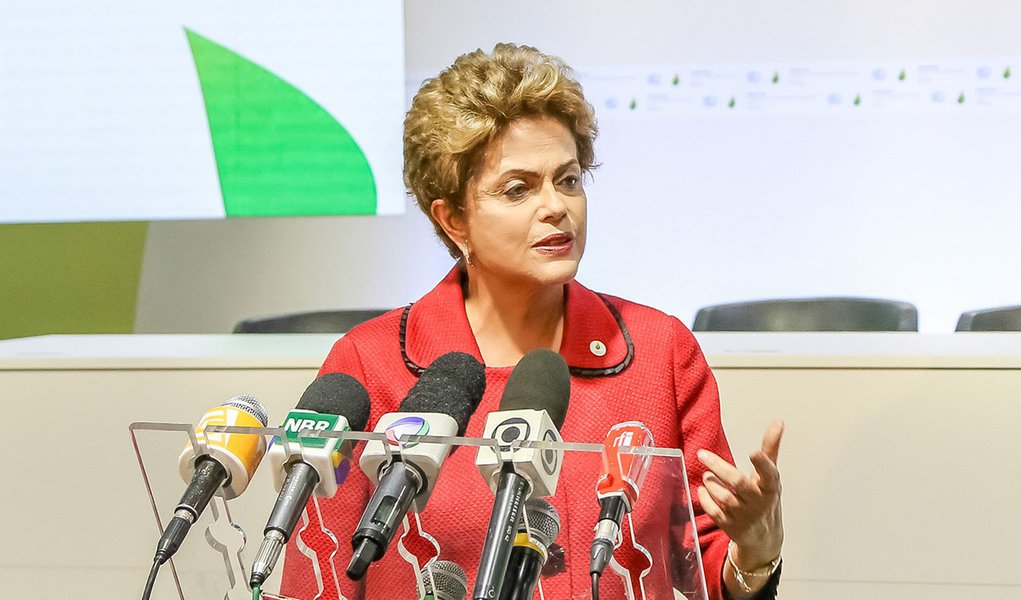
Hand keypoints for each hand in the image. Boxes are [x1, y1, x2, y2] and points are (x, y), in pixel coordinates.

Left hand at [696, 420, 783, 569]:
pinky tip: (702, 490)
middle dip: (719, 467)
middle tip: (702, 454)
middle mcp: (758, 502)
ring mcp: (744, 515)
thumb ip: (770, 449)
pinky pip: (714, 511)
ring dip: (711, 483)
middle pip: (738, 483)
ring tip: (707, 475)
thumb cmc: (765, 499)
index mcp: (770, 487)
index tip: (753, 452)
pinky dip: (705, 499)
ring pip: (724, 497)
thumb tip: (778, 422)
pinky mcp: (731, 526)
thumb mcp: (770, 476)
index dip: (762, 464)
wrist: (763, 537)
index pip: (769, 474)